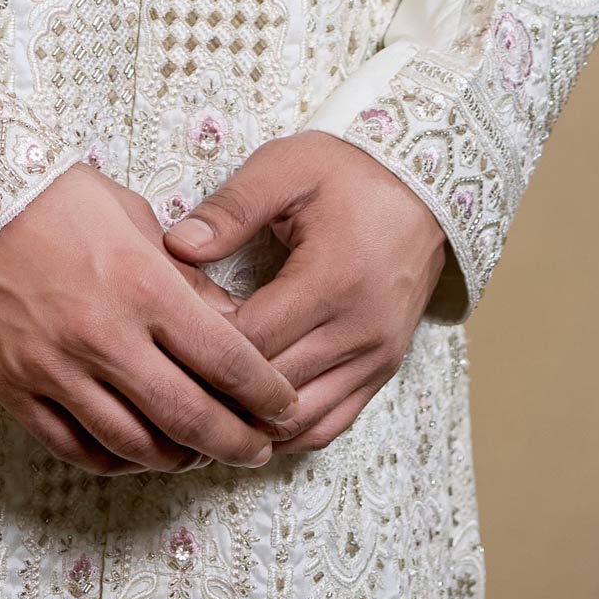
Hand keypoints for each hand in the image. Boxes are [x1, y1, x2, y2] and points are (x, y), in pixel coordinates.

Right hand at [0, 163, 297, 475]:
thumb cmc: (52, 197)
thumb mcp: (132, 216)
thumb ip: (182, 276)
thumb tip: (228, 325)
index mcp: (142, 285)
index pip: (225, 358)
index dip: (265, 393)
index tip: (285, 406)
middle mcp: (105, 336)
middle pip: (190, 417)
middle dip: (236, 442)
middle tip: (259, 450)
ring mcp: (57, 370)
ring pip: (136, 446)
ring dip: (180, 460)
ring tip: (201, 455)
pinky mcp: (17, 390)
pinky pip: (77, 449)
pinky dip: (117, 462)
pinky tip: (138, 454)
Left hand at [164, 131, 447, 454]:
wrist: (423, 188)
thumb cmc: (349, 173)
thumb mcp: (286, 169)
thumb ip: (231, 208)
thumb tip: (176, 247)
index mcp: (332, 280)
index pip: (253, 340)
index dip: (206, 340)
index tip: (174, 322)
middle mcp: (359, 331)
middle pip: (272, 388)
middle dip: (220, 382)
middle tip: (179, 364)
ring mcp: (376, 358)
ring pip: (300, 420)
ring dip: (251, 417)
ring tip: (208, 393)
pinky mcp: (383, 371)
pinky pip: (331, 425)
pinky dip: (288, 428)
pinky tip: (252, 412)